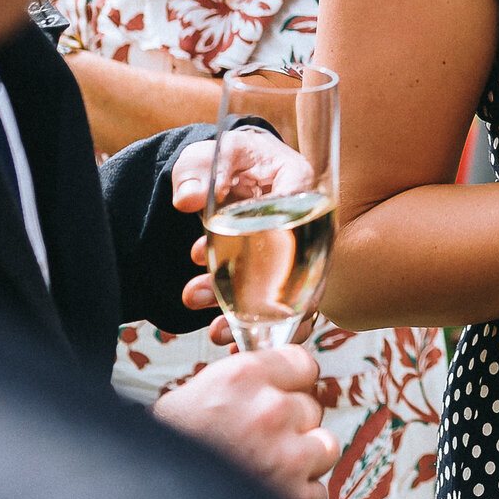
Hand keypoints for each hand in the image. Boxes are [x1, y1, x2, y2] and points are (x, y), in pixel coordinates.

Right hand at [152, 345, 338, 498]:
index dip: (289, 384)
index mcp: (242, 377)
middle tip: (255, 446)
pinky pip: (317, 494)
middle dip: (290, 426)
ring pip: (323, 447)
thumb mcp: (189, 399)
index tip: (278, 396)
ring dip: (300, 462)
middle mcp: (270, 411)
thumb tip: (273, 383)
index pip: (302, 364)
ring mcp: (286, 456)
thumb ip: (238, 384)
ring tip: (262, 475)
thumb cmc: (159, 455)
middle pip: (311, 408)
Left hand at [172, 126, 314, 333]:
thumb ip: (195, 174)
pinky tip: (229, 340)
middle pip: (303, 261)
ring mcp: (301, 251)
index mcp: (298, 180)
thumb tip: (188, 200)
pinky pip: (285, 306)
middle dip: (261, 291)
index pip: (303, 205)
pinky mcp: (287, 274)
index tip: (233, 245)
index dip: (277, 230)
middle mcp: (310, 221)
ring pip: (297, 293)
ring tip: (215, 330)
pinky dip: (260, 327)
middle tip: (206, 296)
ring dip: (260, 317)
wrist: (238, 175)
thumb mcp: (207, 158)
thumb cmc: (229, 161)